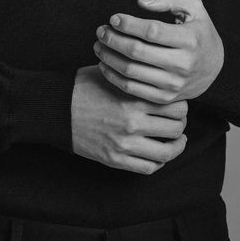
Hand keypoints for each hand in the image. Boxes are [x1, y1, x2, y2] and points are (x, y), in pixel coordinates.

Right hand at [71, 65, 187, 174]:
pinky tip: (159, 154)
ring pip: (166, 152)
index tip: (178, 104)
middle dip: (180, 124)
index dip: (182, 105)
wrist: (57, 109)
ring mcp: (124, 143)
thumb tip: (159, 75)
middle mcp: (133, 122)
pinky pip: (148, 167)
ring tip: (177, 141)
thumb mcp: (112, 73)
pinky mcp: (115, 159)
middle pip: (176, 128)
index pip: (176, 106)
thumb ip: (137, 78)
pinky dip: (159, 162)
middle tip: (178, 122)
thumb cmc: (83, 87)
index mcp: (134, 98)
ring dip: (176, 146)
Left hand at [94, 0, 223, 103]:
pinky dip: (113, 76)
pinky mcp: (165, 98)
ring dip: (109, 57)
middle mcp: (183, 64)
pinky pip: (132, 89)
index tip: (114, 18)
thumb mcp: (193, 7)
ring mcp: (173, 84)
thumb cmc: (198, 31)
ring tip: (99, 45)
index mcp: (190, 39)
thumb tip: (140, 2)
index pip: (152, 31)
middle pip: (137, 52)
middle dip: (113, 39)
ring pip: (131, 71)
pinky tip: (104, 63)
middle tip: (101, 31)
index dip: (129, 24)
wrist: (214, 67)